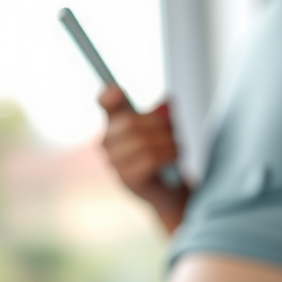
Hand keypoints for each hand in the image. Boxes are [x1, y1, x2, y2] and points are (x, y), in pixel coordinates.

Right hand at [98, 85, 187, 232]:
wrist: (168, 190)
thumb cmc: (164, 155)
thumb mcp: (167, 130)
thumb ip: (165, 115)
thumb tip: (167, 102)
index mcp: (116, 124)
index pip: (106, 103)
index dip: (109, 96)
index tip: (119, 92)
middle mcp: (108, 141)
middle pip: (132, 122)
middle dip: (160, 126)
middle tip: (173, 133)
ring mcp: (114, 161)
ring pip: (143, 141)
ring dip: (168, 143)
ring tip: (175, 149)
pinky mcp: (126, 177)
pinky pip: (150, 157)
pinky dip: (168, 155)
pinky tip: (172, 159)